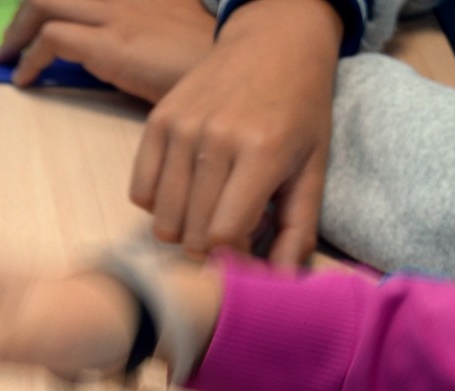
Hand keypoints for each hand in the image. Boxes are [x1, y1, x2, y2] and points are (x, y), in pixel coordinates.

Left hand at [0, 0, 217, 99]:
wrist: (239, 71)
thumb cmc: (212, 64)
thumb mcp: (175, 35)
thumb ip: (145, 34)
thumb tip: (125, 52)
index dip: (51, 2)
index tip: (35, 20)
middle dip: (23, 11)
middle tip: (12, 39)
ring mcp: (116, 15)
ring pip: (43, 1)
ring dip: (17, 30)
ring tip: (10, 57)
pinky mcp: (111, 44)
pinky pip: (51, 39)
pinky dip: (30, 58)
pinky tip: (27, 80)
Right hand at [131, 0, 339, 263]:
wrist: (274, 42)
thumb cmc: (300, 110)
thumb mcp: (313, 169)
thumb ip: (297, 231)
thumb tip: (277, 283)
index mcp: (262, 152)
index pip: (222, 236)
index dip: (230, 260)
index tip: (243, 255)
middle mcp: (216, 138)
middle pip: (189, 235)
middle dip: (209, 249)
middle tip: (229, 234)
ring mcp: (182, 128)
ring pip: (162, 221)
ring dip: (184, 230)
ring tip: (209, 211)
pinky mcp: (158, 121)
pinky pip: (141, 193)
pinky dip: (160, 204)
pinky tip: (187, 190)